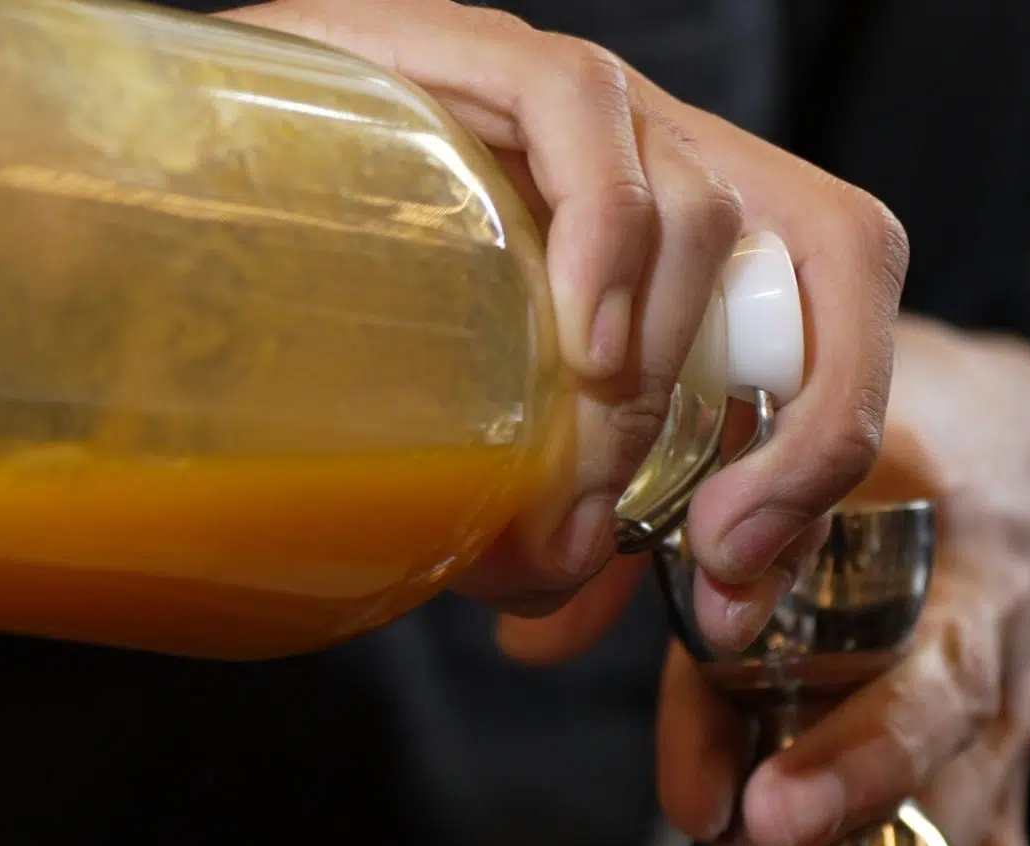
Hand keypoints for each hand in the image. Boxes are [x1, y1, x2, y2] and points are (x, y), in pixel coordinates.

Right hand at [222, 1, 903, 653]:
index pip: (844, 288)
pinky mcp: (476, 54)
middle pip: (811, 250)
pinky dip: (601, 232)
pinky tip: (571, 333)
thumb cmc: (349, 322)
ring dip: (657, 369)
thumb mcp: (482, 439)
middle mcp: (662, 152)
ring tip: (570, 465)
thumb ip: (541, 515)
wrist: (185, 197)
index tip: (735, 568)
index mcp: (693, 235)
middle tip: (637, 539)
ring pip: (703, 205)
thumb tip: (562, 607)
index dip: (830, 432)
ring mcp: (580, 103)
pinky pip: (584, 110)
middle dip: (749, 431)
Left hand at [585, 315, 1029, 845]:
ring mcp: (1001, 736)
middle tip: (753, 826)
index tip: (709, 651)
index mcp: (915, 509)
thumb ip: (647, 535)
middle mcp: (971, 632)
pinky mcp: (1010, 815)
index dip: (778, 594)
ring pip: (969, 843)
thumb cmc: (881, 459)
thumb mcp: (775, 445)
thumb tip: (525, 645)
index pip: (848, 549)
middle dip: (849, 772)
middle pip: (935, 707)